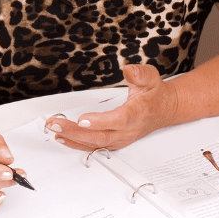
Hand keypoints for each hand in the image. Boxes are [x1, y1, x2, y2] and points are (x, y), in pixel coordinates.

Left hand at [48, 64, 176, 150]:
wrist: (164, 109)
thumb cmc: (155, 95)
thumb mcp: (151, 77)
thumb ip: (140, 73)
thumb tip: (129, 69)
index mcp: (136, 114)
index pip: (118, 120)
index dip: (99, 122)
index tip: (82, 119)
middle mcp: (127, 130)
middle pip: (100, 136)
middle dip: (75, 131)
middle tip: (56, 124)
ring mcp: (120, 139)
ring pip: (95, 144)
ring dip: (72, 138)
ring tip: (55, 130)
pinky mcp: (114, 142)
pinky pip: (94, 147)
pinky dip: (77, 144)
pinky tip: (63, 138)